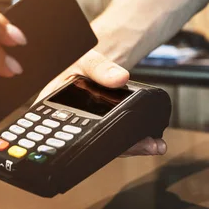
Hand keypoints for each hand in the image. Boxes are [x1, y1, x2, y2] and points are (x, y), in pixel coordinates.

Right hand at [35, 50, 166, 156]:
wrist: (81, 60)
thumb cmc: (76, 61)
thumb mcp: (84, 60)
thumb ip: (99, 68)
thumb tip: (120, 78)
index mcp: (55, 110)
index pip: (76, 133)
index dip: (99, 142)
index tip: (121, 144)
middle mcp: (70, 123)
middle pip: (97, 143)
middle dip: (124, 147)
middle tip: (147, 146)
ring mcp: (87, 126)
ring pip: (107, 144)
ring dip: (132, 146)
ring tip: (153, 145)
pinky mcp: (102, 124)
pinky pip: (115, 136)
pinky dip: (132, 138)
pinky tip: (148, 139)